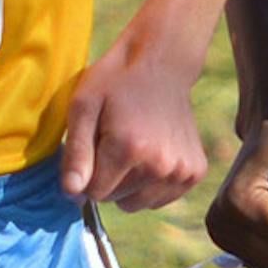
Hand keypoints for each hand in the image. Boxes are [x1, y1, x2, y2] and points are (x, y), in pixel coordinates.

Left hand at [59, 38, 207, 211]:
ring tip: (132, 147)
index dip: (86, 173)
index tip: (92, 146)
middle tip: (113, 141)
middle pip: (116, 199)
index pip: (94, 193)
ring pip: (138, 203)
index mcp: (128, 148)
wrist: (161, 63)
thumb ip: (76, 153)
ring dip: (128, 184)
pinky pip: (159, 199)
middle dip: (107, 178)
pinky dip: (150, 184)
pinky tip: (151, 153)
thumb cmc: (115, 82)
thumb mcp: (83, 106)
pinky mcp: (195, 172)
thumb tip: (72, 193)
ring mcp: (182, 171)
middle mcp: (159, 165)